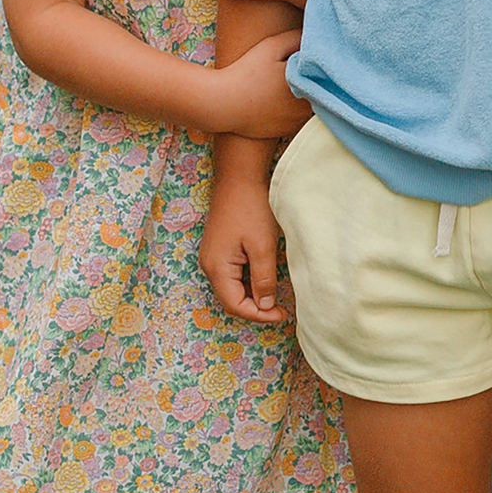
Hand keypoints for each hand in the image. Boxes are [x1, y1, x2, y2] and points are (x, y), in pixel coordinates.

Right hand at [200, 174, 288, 323]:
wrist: (239, 177)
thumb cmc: (251, 208)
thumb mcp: (263, 247)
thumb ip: (263, 280)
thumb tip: (265, 306)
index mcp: (217, 268)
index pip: (235, 306)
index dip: (259, 315)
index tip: (282, 314)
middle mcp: (209, 265)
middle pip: (231, 299)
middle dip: (255, 308)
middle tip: (280, 308)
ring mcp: (212, 256)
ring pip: (232, 288)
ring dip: (252, 295)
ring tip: (275, 295)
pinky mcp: (218, 248)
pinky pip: (231, 274)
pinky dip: (247, 282)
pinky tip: (264, 278)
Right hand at [214, 29, 310, 138]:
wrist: (222, 104)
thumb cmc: (246, 72)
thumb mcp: (271, 46)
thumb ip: (296, 38)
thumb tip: (314, 35)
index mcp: (307, 85)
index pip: (325, 76)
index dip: (318, 68)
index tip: (307, 61)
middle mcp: (307, 108)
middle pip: (319, 92)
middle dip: (312, 82)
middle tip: (294, 72)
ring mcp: (296, 123)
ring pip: (309, 107)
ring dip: (304, 98)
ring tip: (284, 87)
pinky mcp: (285, 132)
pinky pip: (296, 119)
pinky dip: (292, 112)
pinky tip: (277, 101)